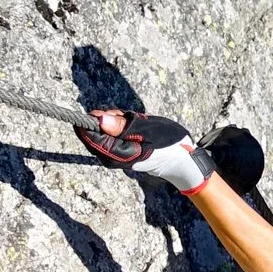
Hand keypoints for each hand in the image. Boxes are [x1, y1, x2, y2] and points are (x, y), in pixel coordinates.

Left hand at [76, 110, 214, 192]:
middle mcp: (111, 159)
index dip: (93, 120)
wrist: (182, 159)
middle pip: (93, 134)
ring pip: (101, 133)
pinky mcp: (118, 153)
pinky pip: (109, 136)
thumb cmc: (168, 143)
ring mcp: (114, 157)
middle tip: (123, 116)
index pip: (90, 137)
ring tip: (132, 121)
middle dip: (105, 120)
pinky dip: (118, 127)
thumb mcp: (148, 129)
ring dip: (114, 122)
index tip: (106, 112)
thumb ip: (122, 125)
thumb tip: (99, 120)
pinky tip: (132, 126)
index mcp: (117, 155)